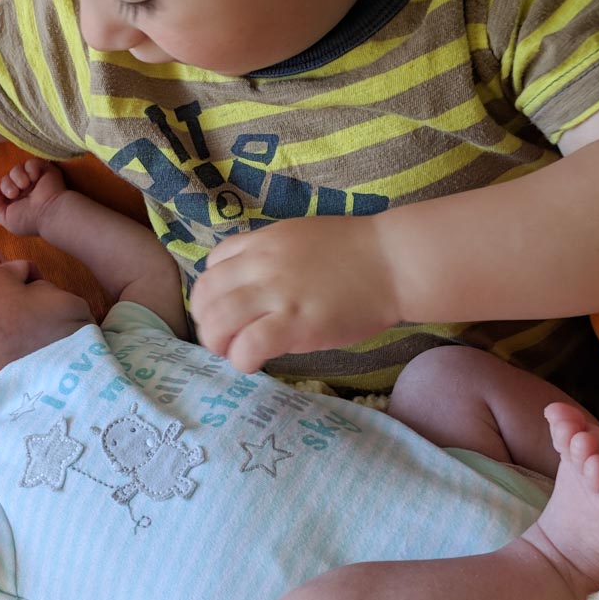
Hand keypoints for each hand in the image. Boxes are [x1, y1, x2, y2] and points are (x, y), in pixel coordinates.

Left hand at [0, 159, 66, 237]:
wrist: (50, 212)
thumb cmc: (29, 220)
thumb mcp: (5, 219)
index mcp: (14, 202)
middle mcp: (23, 190)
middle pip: (5, 178)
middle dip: (6, 185)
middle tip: (14, 194)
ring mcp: (33, 180)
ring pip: (15, 169)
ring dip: (17, 177)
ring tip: (25, 186)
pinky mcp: (44, 170)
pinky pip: (30, 163)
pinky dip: (30, 169)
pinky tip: (35, 178)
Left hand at [191, 215, 400, 373]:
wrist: (393, 262)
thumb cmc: (356, 252)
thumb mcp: (301, 237)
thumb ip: (271, 256)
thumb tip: (251, 286)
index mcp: (262, 241)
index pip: (212, 265)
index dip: (212, 292)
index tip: (225, 309)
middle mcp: (261, 264)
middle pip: (205, 295)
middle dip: (205, 322)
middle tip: (223, 338)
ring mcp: (276, 293)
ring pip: (218, 321)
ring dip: (216, 343)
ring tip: (233, 352)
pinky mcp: (295, 323)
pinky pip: (248, 346)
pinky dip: (241, 359)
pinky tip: (253, 363)